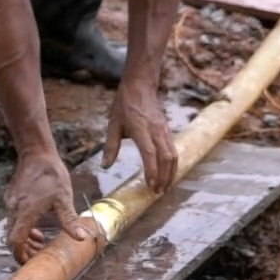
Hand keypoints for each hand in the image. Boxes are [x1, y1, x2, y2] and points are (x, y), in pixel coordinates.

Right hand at [4, 149, 86, 263]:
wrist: (37, 153)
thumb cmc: (52, 174)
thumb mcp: (64, 198)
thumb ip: (70, 220)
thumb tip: (81, 238)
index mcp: (25, 212)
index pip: (15, 241)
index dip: (20, 255)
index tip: (30, 262)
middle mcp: (14, 209)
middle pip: (12, 238)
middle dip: (24, 250)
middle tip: (39, 255)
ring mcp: (11, 203)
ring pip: (12, 229)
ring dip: (25, 239)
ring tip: (41, 242)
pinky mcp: (12, 198)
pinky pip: (14, 219)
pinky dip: (23, 228)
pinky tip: (37, 228)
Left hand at [104, 77, 176, 192]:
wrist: (140, 86)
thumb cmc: (124, 105)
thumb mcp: (113, 125)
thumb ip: (110, 147)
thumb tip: (105, 166)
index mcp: (141, 129)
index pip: (150, 154)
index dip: (152, 171)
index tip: (150, 186)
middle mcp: (156, 131)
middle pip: (166, 158)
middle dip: (164, 177)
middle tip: (158, 192)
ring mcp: (164, 130)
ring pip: (173, 155)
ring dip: (171, 173)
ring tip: (165, 187)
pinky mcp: (168, 130)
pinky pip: (174, 150)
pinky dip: (173, 164)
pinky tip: (168, 173)